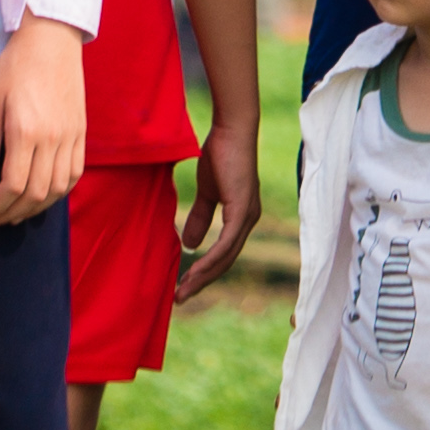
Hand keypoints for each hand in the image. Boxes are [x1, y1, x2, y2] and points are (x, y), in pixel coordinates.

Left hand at [0, 20, 88, 221]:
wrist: (51, 40)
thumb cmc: (15, 67)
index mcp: (26, 131)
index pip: (12, 186)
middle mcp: (52, 138)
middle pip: (35, 194)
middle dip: (11, 214)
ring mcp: (70, 136)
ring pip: (58, 189)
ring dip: (36, 209)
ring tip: (15, 214)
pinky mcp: (81, 132)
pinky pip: (75, 173)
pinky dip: (60, 192)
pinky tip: (43, 197)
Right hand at [177, 116, 263, 302]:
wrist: (230, 131)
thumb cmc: (220, 155)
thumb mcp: (206, 192)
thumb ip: (200, 217)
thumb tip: (190, 244)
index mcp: (241, 217)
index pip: (223, 253)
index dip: (204, 271)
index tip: (184, 285)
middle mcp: (248, 221)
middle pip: (225, 262)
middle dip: (202, 281)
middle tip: (181, 298)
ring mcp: (248, 216)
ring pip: (226, 258)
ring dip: (203, 276)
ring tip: (183, 291)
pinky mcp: (242, 211)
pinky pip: (226, 244)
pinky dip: (210, 260)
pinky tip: (195, 271)